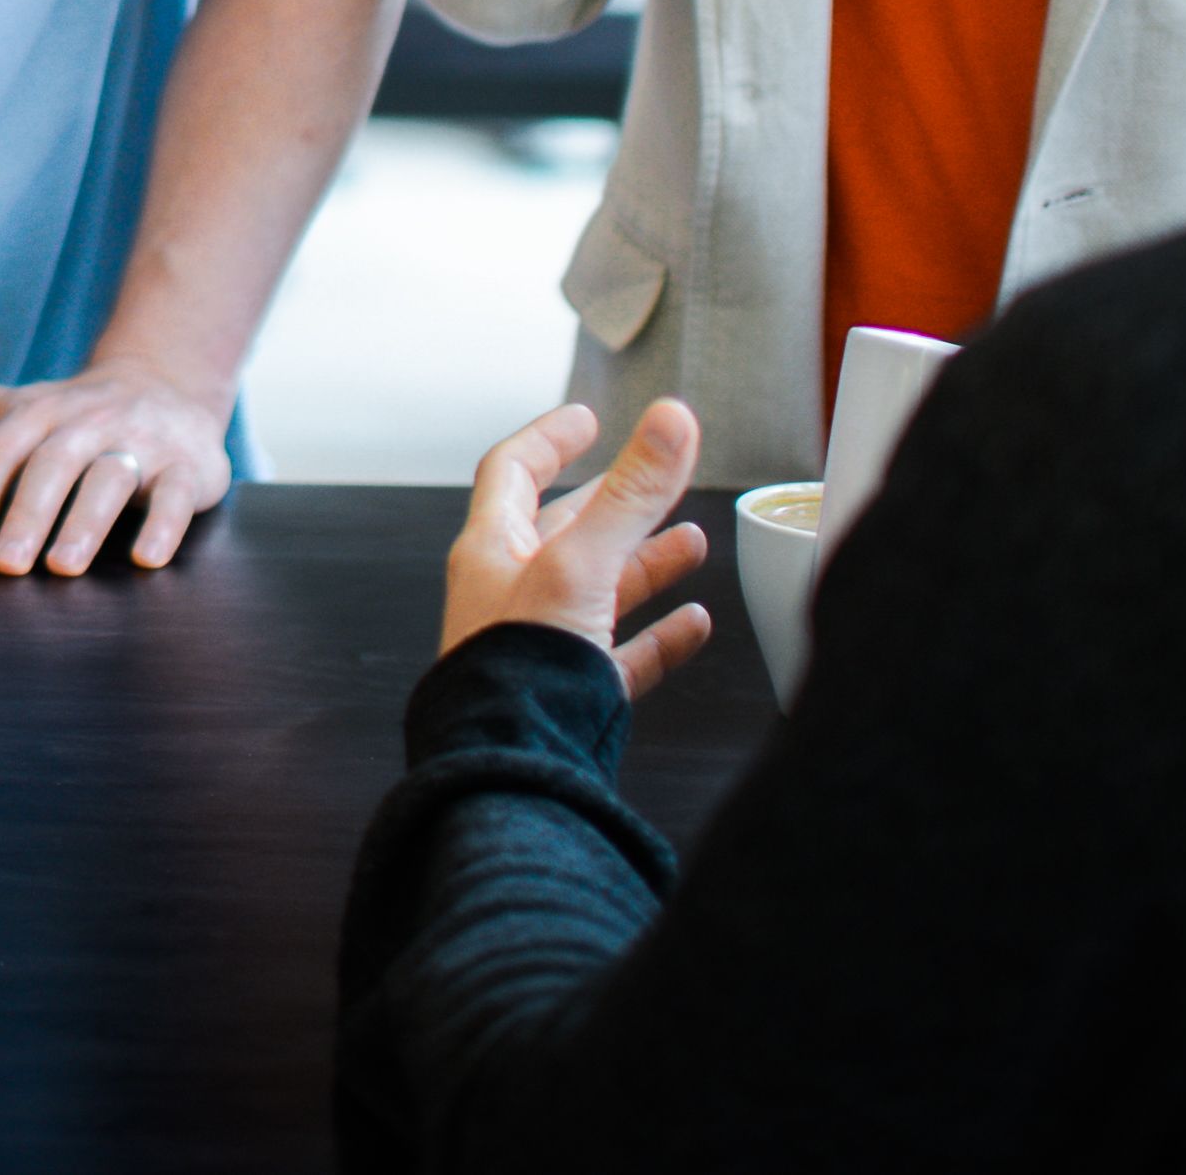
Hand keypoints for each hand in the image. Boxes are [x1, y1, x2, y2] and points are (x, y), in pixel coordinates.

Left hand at [0, 361, 233, 575]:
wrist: (162, 382)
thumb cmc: (59, 414)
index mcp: (37, 411)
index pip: (0, 451)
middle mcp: (87, 421)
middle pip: (54, 463)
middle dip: (27, 514)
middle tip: (5, 566)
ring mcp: (141, 441)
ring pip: (112, 477)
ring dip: (86, 522)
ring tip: (63, 567)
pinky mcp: (188, 465)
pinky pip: (177, 493)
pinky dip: (164, 524)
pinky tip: (146, 559)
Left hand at [441, 398, 714, 699]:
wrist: (515, 765)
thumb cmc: (521, 665)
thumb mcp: (582, 563)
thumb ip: (632, 494)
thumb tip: (673, 420)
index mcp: (493, 551)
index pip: (512, 471)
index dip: (550, 440)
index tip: (587, 420)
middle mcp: (512, 593)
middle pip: (565, 531)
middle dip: (615, 505)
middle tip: (657, 482)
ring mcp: (544, 644)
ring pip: (600, 591)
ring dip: (647, 565)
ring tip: (693, 542)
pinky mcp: (575, 693)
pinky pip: (623, 657)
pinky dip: (660, 637)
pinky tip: (693, 624)